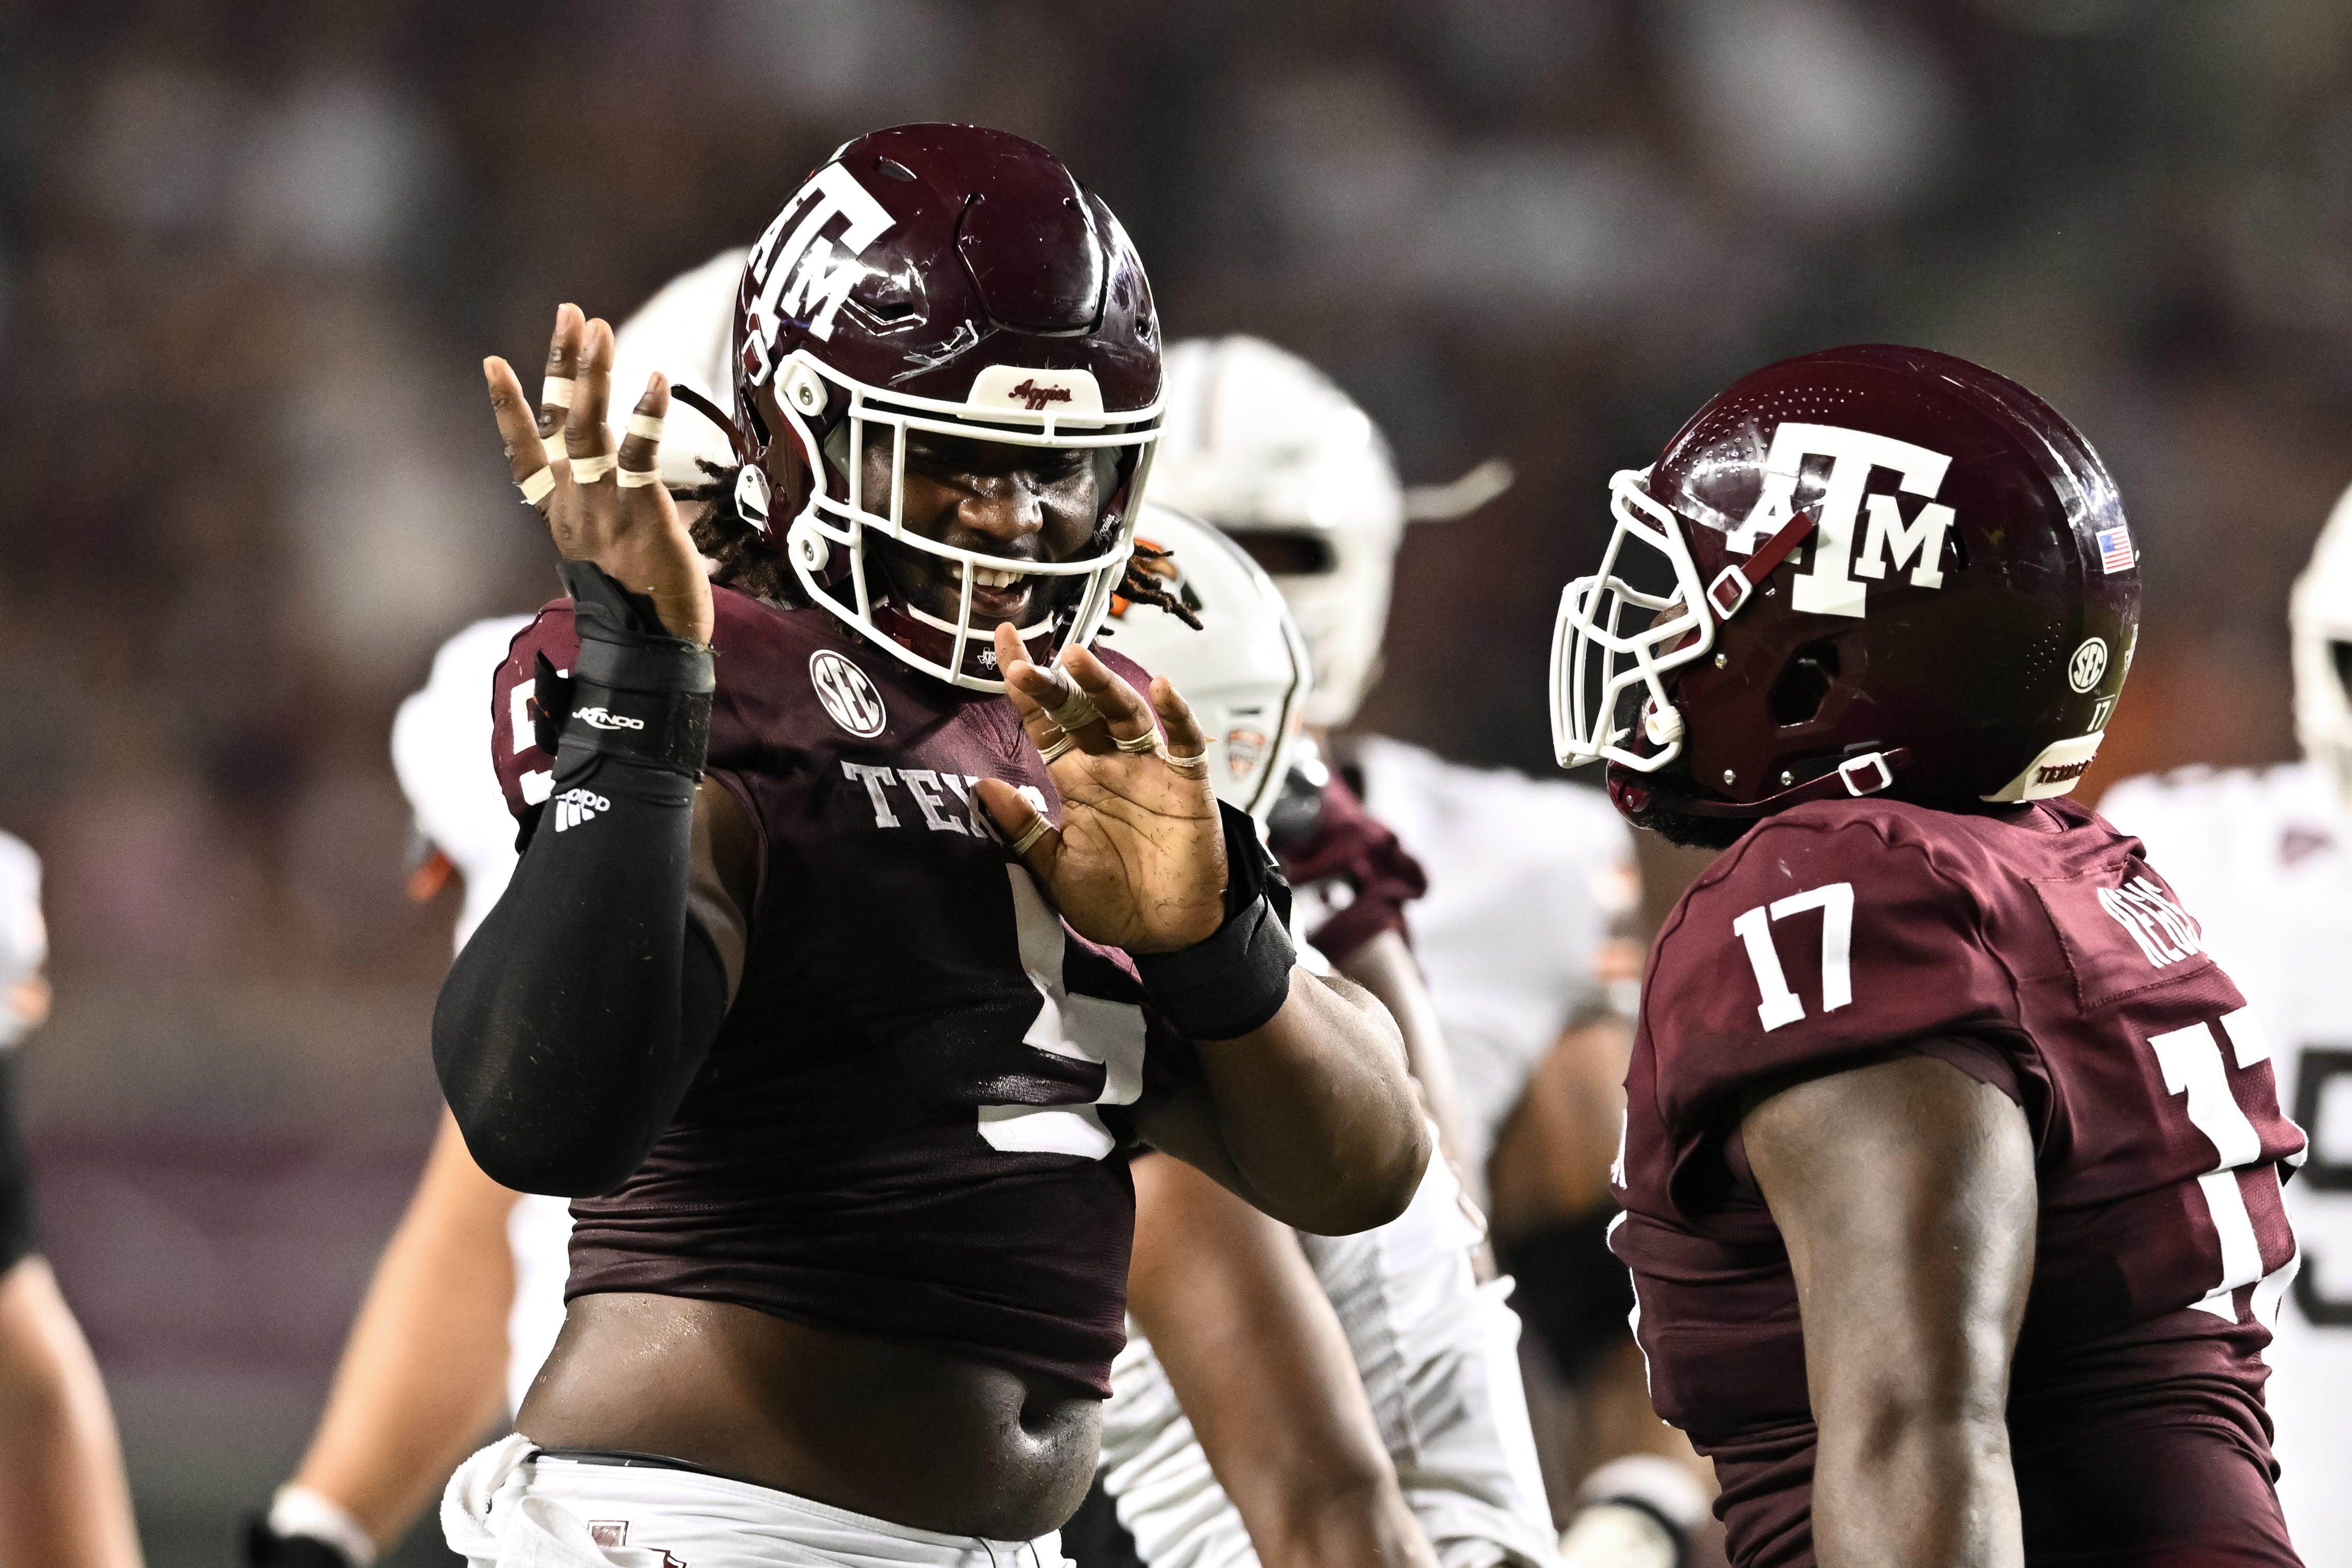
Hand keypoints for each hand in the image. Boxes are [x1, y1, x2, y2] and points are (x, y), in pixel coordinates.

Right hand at [486, 304, 712, 644]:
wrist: (651, 652)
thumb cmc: (637, 605)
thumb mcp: (611, 552)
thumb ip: (616, 514)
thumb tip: (644, 491)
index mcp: (561, 515)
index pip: (525, 454)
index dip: (508, 408)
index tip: (491, 363)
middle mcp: (574, 505)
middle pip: (561, 422)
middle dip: (563, 364)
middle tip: (571, 313)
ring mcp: (604, 508)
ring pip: (590, 429)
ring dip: (594, 375)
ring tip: (599, 327)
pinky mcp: (641, 514)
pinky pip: (641, 457)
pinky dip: (646, 416)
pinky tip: (656, 380)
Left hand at [973, 623, 1225, 952]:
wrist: (1167, 935)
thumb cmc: (1113, 901)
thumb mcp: (1053, 868)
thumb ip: (1021, 829)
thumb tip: (980, 787)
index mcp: (1075, 778)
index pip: (1044, 721)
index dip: (1025, 686)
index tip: (1003, 644)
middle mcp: (1110, 764)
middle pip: (1080, 710)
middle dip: (1055, 683)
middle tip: (1027, 663)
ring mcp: (1149, 770)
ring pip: (1126, 714)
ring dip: (1103, 686)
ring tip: (1078, 659)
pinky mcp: (1187, 784)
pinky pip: (1183, 742)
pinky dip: (1176, 715)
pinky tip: (1163, 690)